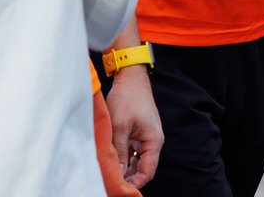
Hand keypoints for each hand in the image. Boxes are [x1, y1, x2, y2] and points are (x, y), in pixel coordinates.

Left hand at [105, 66, 162, 187]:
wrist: (130, 76)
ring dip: (124, 165)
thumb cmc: (127, 99)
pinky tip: (111, 158)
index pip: (147, 171)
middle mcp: (152, 140)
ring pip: (135, 159)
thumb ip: (119, 152)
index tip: (120, 189)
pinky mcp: (138, 131)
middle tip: (112, 182)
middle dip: (128, 176)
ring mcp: (145, 136)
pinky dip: (123, 155)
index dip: (135, 183)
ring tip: (110, 171)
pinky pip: (132, 149)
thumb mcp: (119, 127)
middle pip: (142, 167)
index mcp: (153, 141)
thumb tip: (117, 173)